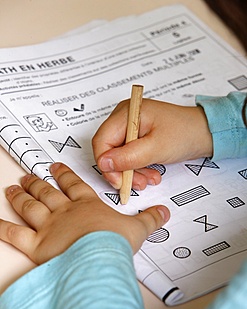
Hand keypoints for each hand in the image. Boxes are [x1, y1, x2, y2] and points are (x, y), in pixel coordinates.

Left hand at [0, 163, 169, 263]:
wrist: (100, 258)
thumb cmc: (114, 243)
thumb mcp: (137, 229)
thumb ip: (150, 218)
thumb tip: (164, 212)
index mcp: (87, 206)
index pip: (74, 185)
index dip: (65, 175)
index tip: (57, 167)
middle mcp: (65, 212)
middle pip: (48, 193)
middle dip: (38, 182)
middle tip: (30, 175)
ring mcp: (49, 226)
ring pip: (31, 206)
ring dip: (21, 196)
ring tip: (13, 188)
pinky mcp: (37, 245)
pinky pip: (15, 233)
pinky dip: (3, 227)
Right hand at [92, 99, 212, 189]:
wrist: (206, 133)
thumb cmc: (186, 132)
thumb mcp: (156, 148)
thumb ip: (128, 157)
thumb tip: (104, 163)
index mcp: (127, 113)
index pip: (102, 141)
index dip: (106, 164)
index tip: (118, 180)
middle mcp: (126, 118)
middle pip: (109, 149)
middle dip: (121, 170)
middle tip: (135, 183)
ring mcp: (132, 127)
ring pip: (119, 156)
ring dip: (131, 172)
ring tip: (148, 179)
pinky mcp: (138, 137)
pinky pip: (129, 156)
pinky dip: (137, 168)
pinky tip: (150, 174)